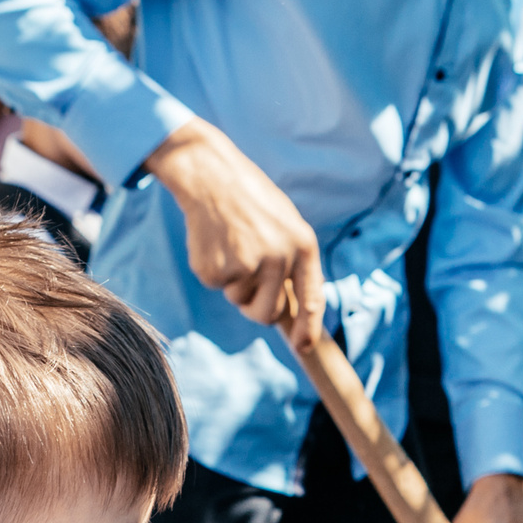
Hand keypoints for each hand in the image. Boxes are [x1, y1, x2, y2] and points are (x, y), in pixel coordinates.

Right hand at [144, 118, 324, 341]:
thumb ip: (293, 261)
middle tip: (248, 280)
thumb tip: (294, 306)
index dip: (309, 328)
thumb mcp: (285, 222)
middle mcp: (279, 258)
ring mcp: (248, 266)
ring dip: (234, 283)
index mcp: (303, 245)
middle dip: (257, 307)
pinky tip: (215, 242)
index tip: (304, 346)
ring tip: (231, 244)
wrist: (210, 176)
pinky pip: (217, 286)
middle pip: (269, 312)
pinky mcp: (217, 270)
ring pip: (240, 300)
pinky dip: (214, 270)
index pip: (312, 299)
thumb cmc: (250, 199)